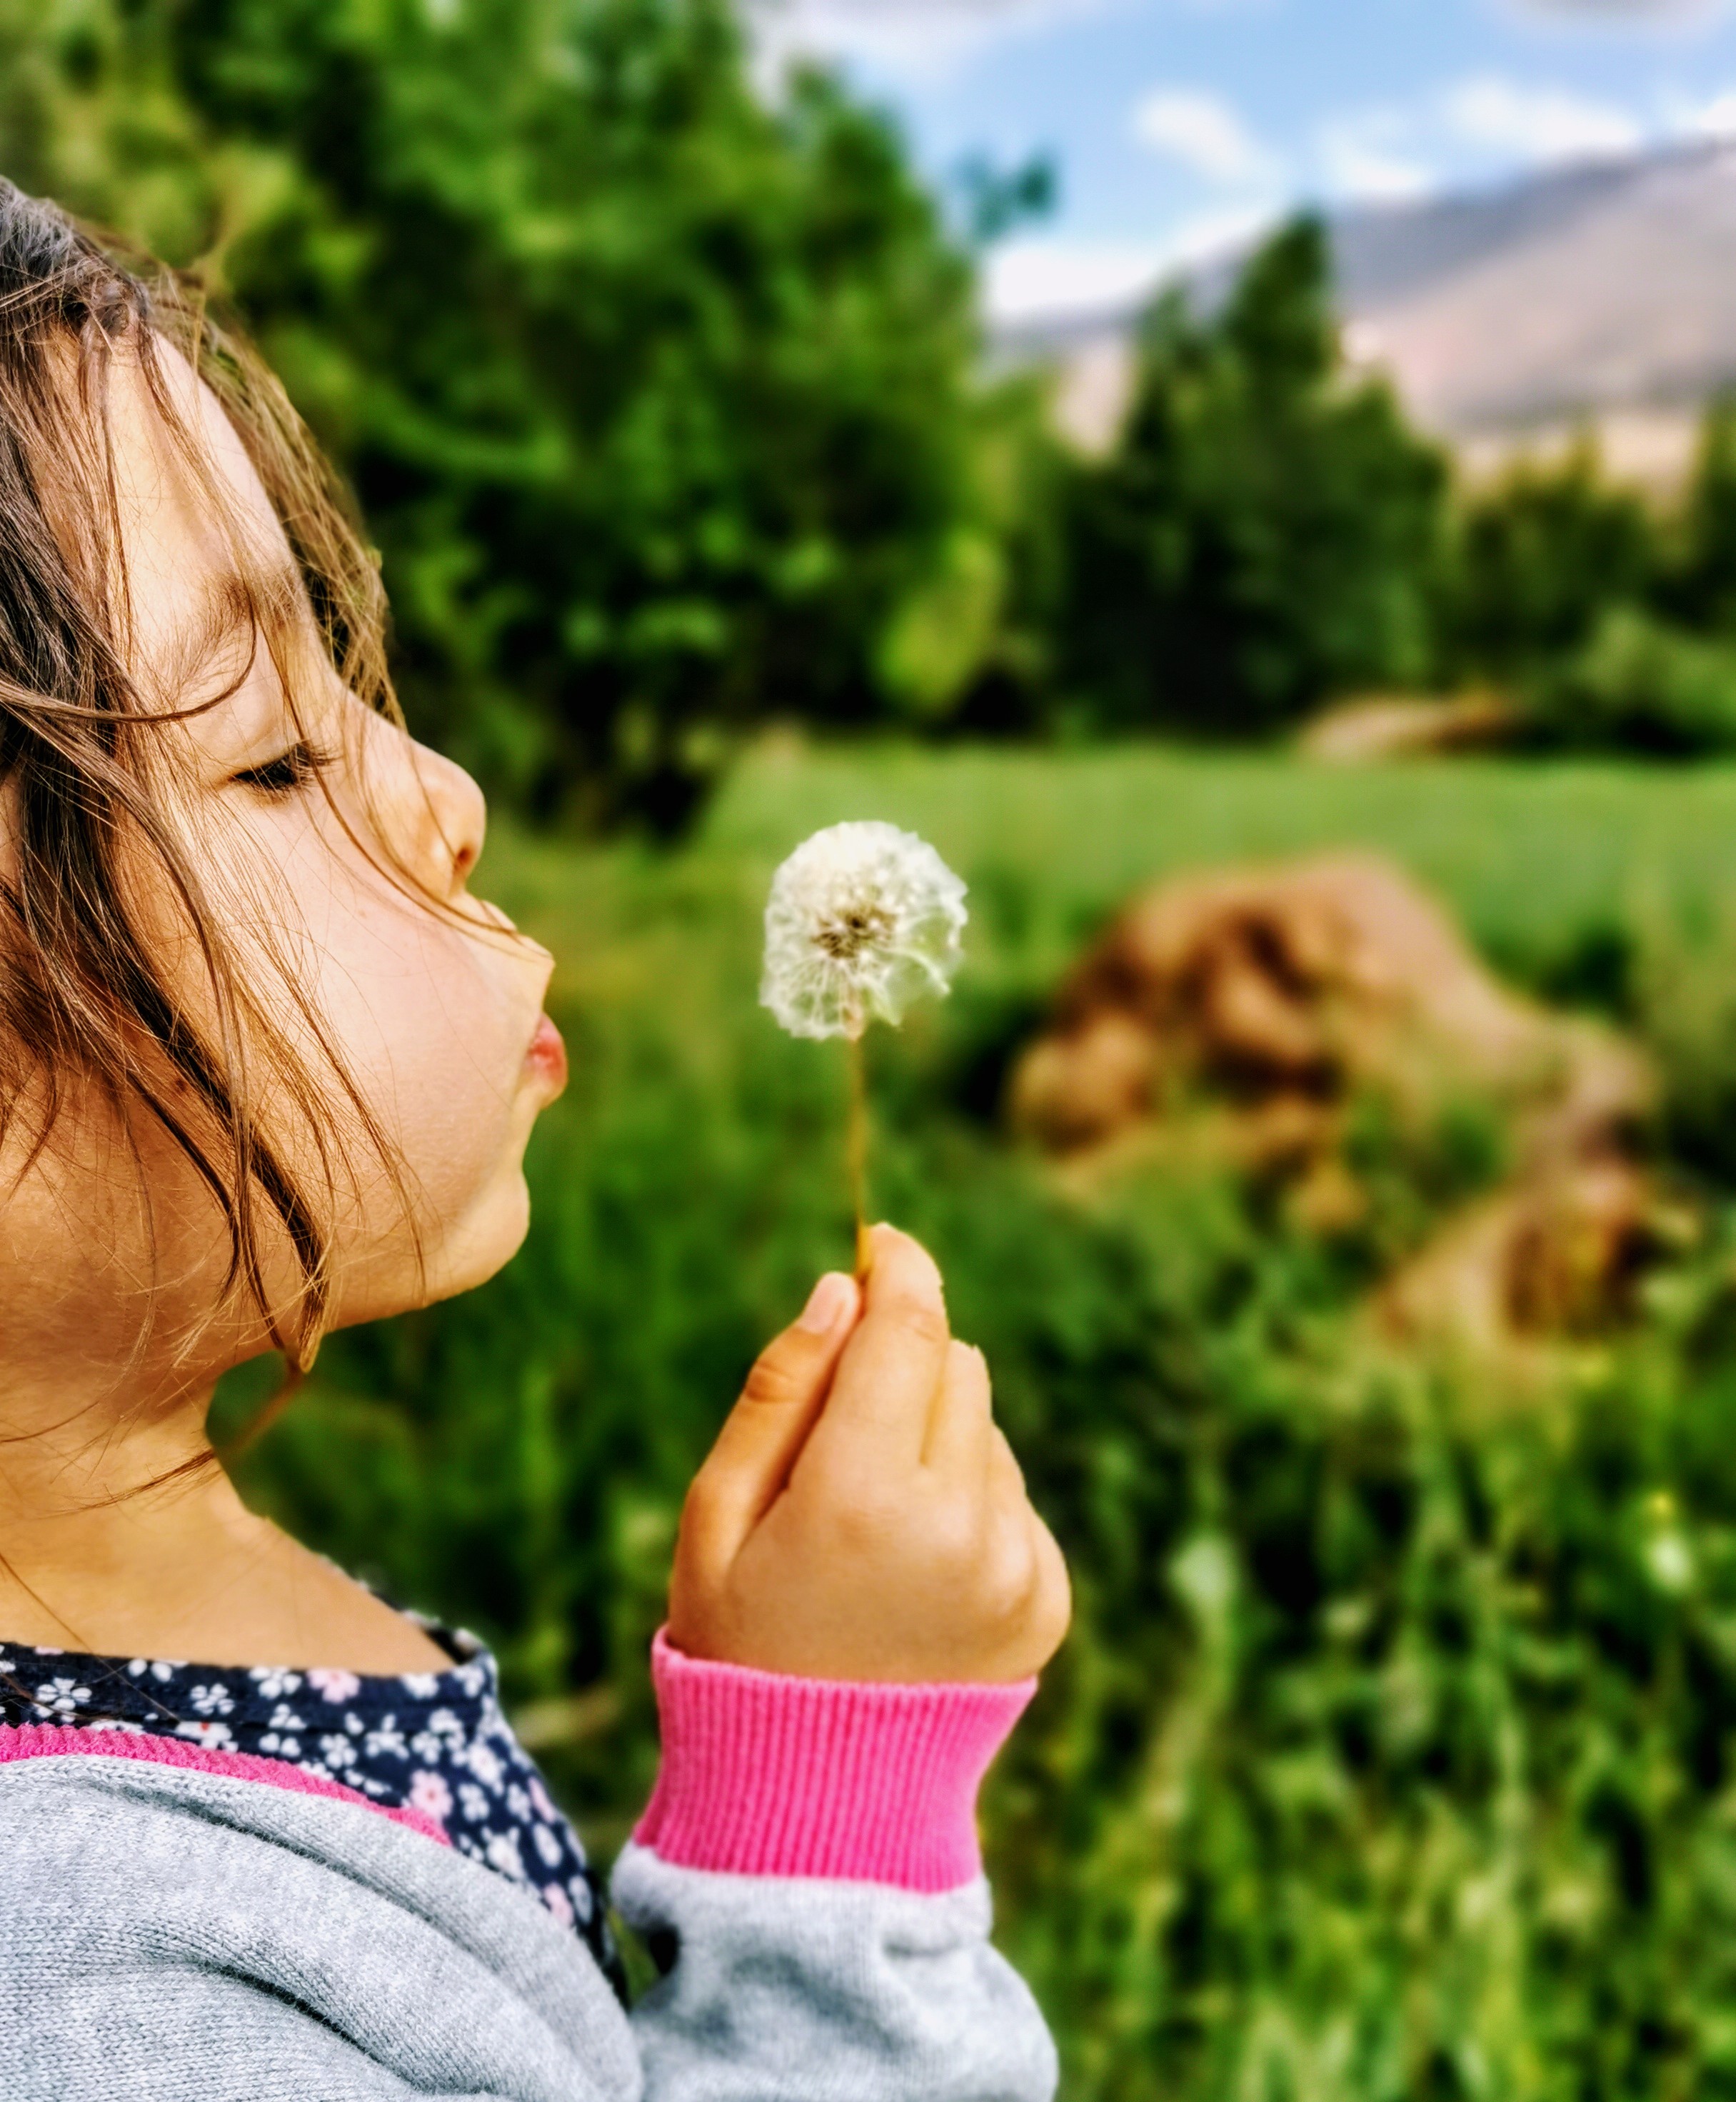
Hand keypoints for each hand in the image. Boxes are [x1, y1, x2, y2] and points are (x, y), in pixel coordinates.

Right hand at [667, 1225, 1070, 1682]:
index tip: (885, 1245)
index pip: (909, 1331)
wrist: (816, 1800)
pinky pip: (1012, 1496)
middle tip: (840, 1433)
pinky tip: (911, 1566)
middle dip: (901, 1367)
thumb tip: (842, 1290)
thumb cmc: (740, 1643)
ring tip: (869, 1526)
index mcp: (860, 1497)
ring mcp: (1012, 1566)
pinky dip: (968, 1503)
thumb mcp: (718, 1516)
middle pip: (954, 1366)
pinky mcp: (1045, 1599)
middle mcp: (957, 1526)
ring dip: (934, 1440)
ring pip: (985, 1429)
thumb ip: (779, 1392)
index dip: (900, 1271)